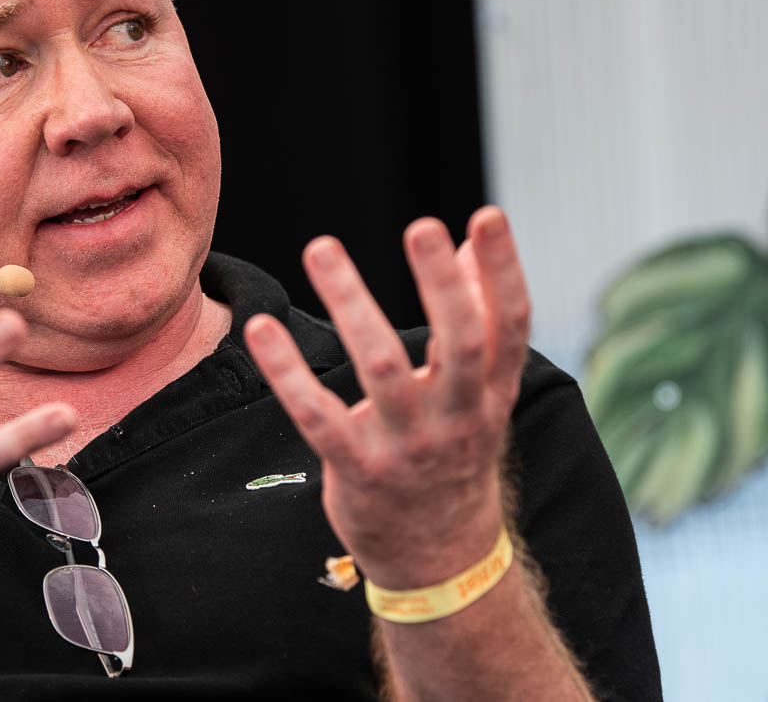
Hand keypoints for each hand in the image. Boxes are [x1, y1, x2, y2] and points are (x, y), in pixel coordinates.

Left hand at [243, 206, 530, 588]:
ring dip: (350, 305)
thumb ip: (480, 321)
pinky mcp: (356, 468)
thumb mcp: (481, 394)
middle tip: (422, 225)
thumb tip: (476, 241)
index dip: (502, 271)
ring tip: (322, 246)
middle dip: (441, 285)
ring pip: (380, 369)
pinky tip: (261, 328)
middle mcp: (457, 417)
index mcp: (491, 393)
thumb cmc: (455, 451)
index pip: (508, 325)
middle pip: (458, 343)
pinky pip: (317, 415)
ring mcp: (407, 446)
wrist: (440, 555)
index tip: (488, 216)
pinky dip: (287, 372)